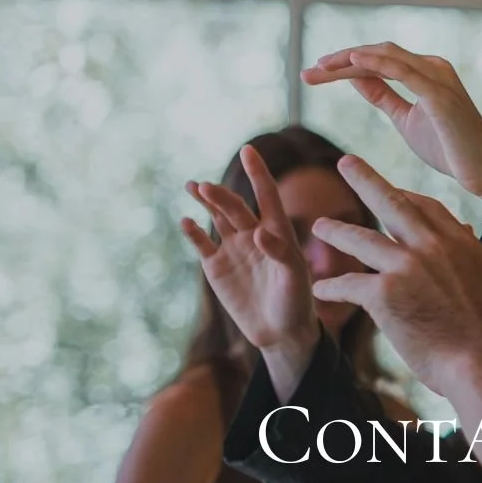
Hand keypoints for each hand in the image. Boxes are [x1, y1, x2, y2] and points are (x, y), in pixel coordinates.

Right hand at [179, 145, 318, 352]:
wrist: (280, 332)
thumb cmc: (295, 302)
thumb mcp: (294, 278)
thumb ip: (280, 253)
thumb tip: (259, 233)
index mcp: (278, 232)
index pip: (267, 195)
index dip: (258, 173)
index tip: (248, 150)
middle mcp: (254, 235)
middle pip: (235, 207)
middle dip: (221, 196)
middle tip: (205, 188)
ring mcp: (233, 249)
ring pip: (217, 217)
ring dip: (206, 202)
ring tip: (193, 186)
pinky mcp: (216, 266)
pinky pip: (202, 243)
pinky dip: (193, 232)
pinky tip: (186, 222)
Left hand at [302, 42, 481, 212]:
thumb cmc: (450, 149)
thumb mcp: (406, 119)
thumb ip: (384, 96)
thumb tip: (357, 78)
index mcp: (425, 71)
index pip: (378, 60)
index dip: (344, 65)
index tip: (314, 74)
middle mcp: (432, 66)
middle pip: (377, 53)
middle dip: (340, 60)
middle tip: (308, 72)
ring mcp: (437, 77)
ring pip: (385, 57)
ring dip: (349, 60)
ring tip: (320, 68)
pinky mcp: (439, 93)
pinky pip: (403, 71)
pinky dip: (377, 64)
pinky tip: (352, 63)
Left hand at [308, 155, 481, 396]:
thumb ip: (473, 252)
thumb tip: (468, 230)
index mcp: (458, 242)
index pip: (425, 206)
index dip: (405, 195)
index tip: (391, 189)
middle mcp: (430, 246)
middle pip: (391, 202)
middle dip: (365, 179)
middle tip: (345, 162)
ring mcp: (405, 267)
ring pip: (360, 239)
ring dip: (336, 231)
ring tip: (318, 226)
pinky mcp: (384, 294)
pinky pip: (348, 285)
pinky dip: (331, 287)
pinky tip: (320, 290)